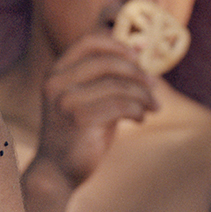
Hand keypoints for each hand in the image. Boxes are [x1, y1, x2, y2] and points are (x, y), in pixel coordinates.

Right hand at [33, 31, 156, 188]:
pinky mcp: (80, 120)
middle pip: (107, 62)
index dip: (117, 44)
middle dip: (137, 72)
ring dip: (143, 95)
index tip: (138, 55)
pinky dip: (138, 110)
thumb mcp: (86, 98)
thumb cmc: (78, 132)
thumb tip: (139, 49)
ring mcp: (66, 101)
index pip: (88, 41)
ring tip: (152, 106)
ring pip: (118, 86)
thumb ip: (104, 77)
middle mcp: (57, 82)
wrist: (57, 170)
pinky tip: (140, 118)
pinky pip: (121, 106)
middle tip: (154, 86)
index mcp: (56, 72)